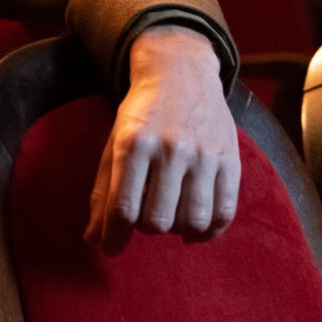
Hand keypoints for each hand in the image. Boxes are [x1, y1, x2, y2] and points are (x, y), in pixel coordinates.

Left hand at [84, 24, 239, 254]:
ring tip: (169, 216)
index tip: (112, 249)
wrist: (181, 72)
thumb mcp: (114, 142)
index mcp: (134, 143)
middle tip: (144, 214)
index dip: (115, 236)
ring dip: (177, 230)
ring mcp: (204, 155)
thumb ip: (103, 191)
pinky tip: (194, 229)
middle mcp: (170, 149)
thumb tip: (92, 238)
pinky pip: (224, 214)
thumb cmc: (141, 113)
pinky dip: (208, 232)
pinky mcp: (230, 160)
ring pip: (192, 221)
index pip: (123, 207)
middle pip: (157, 220)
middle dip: (146, 227)